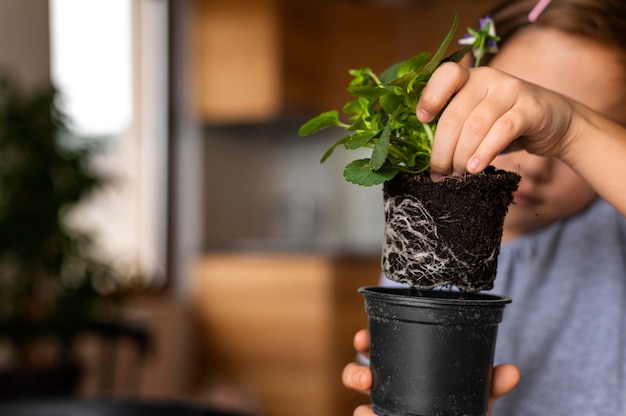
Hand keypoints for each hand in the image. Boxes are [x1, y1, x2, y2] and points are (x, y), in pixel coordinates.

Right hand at [342, 329, 519, 415]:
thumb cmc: (463, 409)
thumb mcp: (476, 395)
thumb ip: (490, 384)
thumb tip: (512, 371)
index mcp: (404, 371)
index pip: (378, 351)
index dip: (365, 342)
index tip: (360, 338)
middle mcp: (389, 391)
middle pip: (360, 377)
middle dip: (355, 374)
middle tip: (364, 378)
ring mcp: (385, 411)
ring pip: (360, 407)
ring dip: (361, 407)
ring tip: (364, 413)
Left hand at [417, 62, 574, 179]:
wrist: (557, 124)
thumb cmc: (507, 125)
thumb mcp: (477, 119)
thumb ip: (455, 124)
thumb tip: (425, 154)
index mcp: (470, 77)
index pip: (446, 75)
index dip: (429, 97)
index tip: (422, 121)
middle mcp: (489, 78)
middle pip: (454, 114)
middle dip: (442, 149)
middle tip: (439, 173)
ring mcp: (511, 90)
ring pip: (475, 126)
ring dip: (461, 156)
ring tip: (456, 175)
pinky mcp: (530, 109)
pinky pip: (501, 132)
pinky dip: (484, 153)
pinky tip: (475, 169)